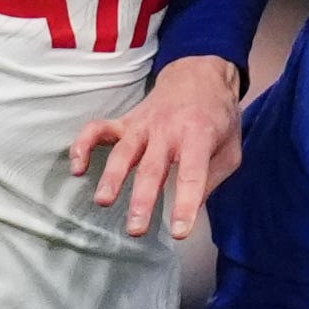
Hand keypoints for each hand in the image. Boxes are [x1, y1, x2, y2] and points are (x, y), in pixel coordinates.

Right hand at [69, 55, 241, 237]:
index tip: (179, 232)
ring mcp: (143, 124)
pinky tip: (77, 167)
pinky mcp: (126, 121)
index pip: (192, 174)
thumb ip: (213, 178)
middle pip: (152, 167)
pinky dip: (83, 145)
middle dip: (142, 199)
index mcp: (199, 135)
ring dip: (112, 177)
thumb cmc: (218, 118)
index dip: (185, 204)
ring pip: (124, 152)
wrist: (200, 76)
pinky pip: (99, 129)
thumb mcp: (231, 150)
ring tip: (103, 201)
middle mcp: (168, 129)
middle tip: (135, 229)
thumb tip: (192, 207)